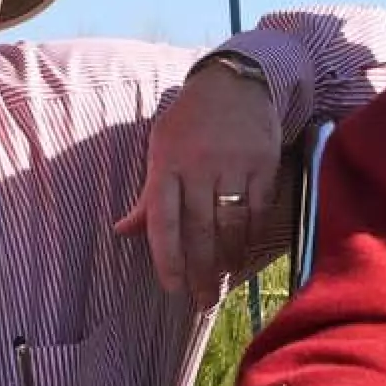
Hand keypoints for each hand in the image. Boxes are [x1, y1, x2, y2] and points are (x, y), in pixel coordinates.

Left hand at [114, 58, 281, 309]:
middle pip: (200, 230)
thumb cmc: (189, 123)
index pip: (163, 220)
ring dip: (228, 259)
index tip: (173, 287)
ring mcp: (234, 165)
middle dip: (201, 271)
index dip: (168, 258)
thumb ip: (148, 197)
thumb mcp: (160, 150)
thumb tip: (121, 232)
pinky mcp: (264, 164)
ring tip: (223, 283)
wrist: (235, 83)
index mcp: (167, 165)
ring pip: (231, 225)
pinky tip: (246, 254)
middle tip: (202, 302)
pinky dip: (253, 237)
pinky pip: (259, 210)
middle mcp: (199, 166)